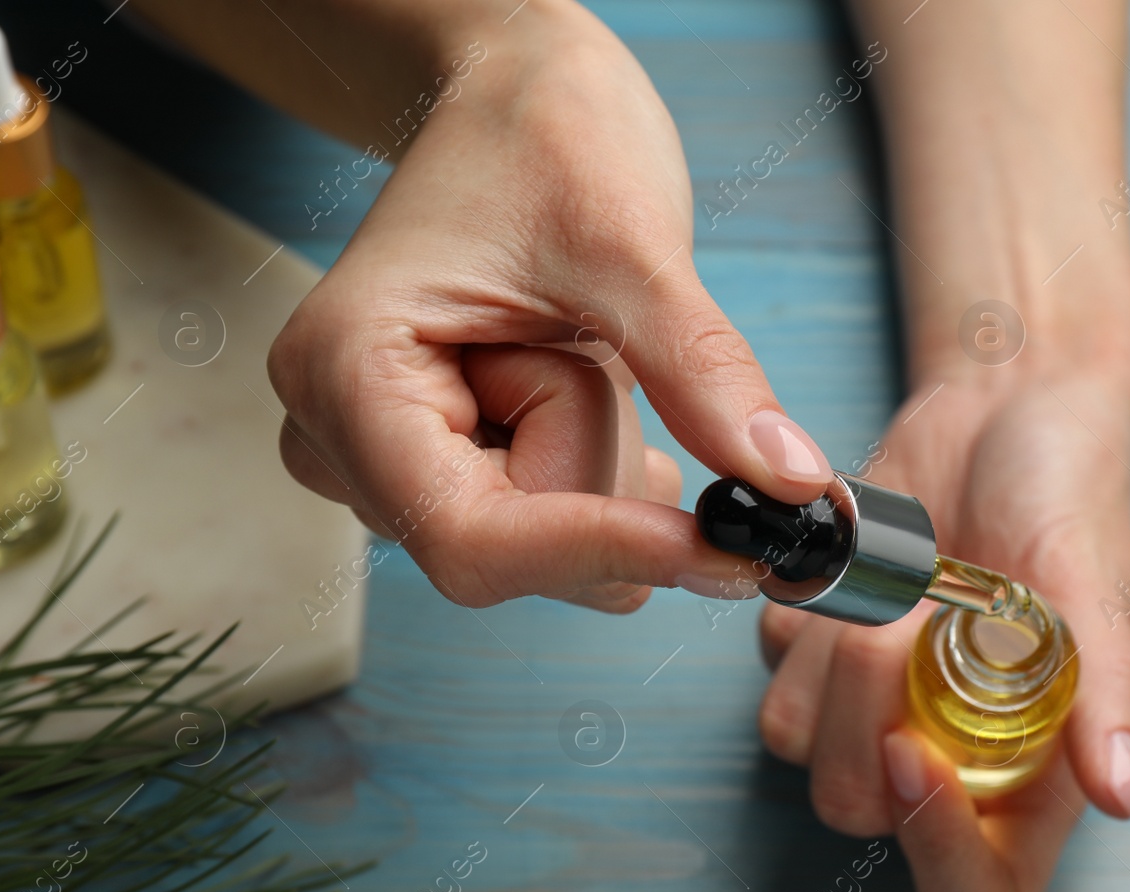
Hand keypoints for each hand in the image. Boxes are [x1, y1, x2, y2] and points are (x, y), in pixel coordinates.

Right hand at [266, 0, 829, 610]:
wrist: (515, 102)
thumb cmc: (545, 137)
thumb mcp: (632, 244)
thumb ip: (702, 373)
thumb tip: (789, 483)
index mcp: (348, 373)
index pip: (472, 537)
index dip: (600, 552)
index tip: (720, 546)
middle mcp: (340, 439)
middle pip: (518, 550)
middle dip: (601, 467)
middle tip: (593, 341)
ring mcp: (383, 465)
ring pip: (548, 552)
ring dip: (603, 462)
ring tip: (570, 343)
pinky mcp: (436, 475)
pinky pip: (552, 538)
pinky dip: (600, 478)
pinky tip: (582, 388)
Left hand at [757, 360, 1129, 891]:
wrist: (1001, 414)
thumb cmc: (1070, 503)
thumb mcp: (1097, 587)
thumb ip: (1108, 691)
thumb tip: (1124, 794)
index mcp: (1027, 781)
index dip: (936, 859)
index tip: (913, 747)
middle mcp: (943, 765)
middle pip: (857, 810)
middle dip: (867, 707)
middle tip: (918, 606)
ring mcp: (867, 713)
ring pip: (795, 743)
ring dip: (834, 649)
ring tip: (901, 571)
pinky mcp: (813, 654)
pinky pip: (770, 665)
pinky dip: (805, 609)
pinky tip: (861, 558)